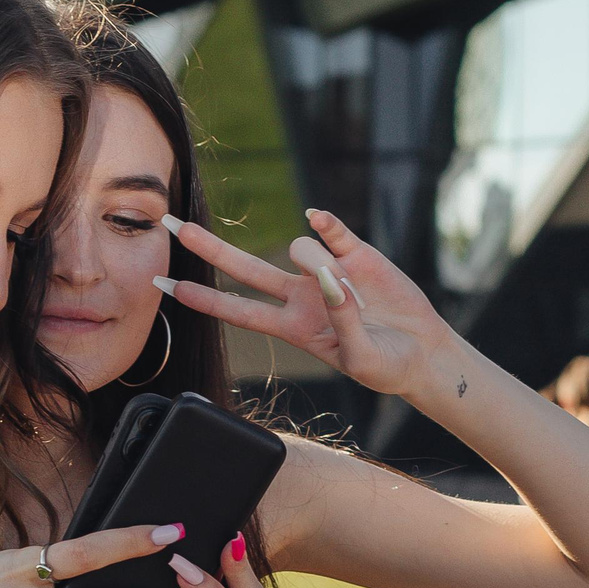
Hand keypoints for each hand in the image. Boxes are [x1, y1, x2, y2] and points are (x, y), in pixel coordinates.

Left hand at [159, 208, 447, 397]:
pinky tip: (320, 220)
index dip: (202, 299)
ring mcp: (325, 271)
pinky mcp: (356, 253)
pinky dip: (324, 224)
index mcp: (292, 327)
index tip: (165, 285)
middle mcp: (300, 295)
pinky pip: (331, 229)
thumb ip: (340, 321)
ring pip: (300, 249)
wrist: (423, 353)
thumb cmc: (386, 367)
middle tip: (172, 225)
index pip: (237, 310)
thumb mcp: (359, 358)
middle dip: (208, 248)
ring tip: (358, 299)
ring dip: (320, 266)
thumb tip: (329, 280)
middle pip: (244, 267)